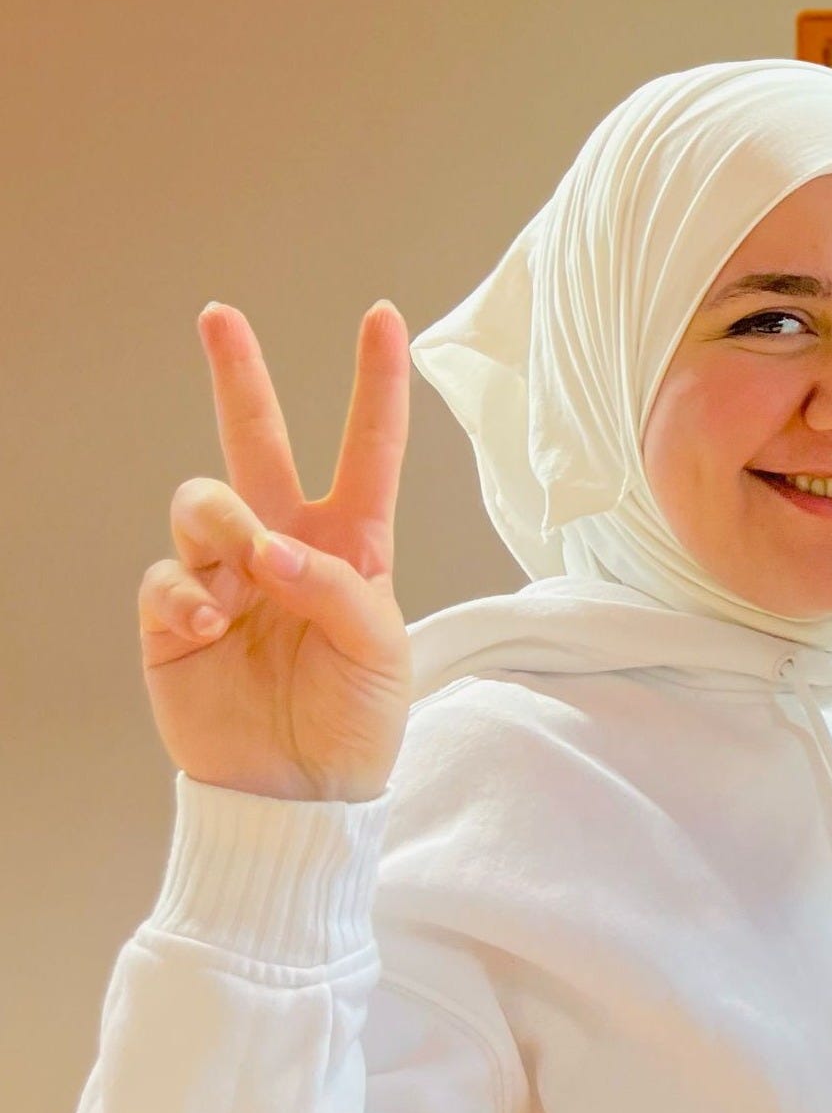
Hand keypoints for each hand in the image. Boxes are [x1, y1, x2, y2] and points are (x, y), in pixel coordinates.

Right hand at [139, 301, 412, 801]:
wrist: (299, 795)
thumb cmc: (356, 723)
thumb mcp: (381, 654)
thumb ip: (337, 588)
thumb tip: (269, 548)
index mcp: (352, 548)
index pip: (368, 454)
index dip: (376, 387)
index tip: (384, 318)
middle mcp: (284, 548)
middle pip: (257, 444)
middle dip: (239, 379)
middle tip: (221, 318)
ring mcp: (225, 579)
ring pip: (203, 502)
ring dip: (223, 524)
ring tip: (245, 575)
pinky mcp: (175, 618)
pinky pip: (166, 578)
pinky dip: (186, 596)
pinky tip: (211, 628)